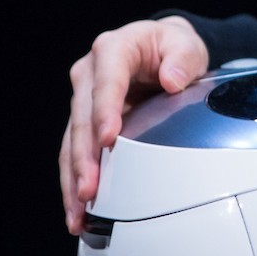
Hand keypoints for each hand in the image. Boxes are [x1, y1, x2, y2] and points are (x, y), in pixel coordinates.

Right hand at [59, 15, 209, 234]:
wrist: (159, 47)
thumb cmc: (170, 46)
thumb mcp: (184, 44)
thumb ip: (182, 58)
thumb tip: (172, 79)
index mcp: (112, 49)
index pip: (106, 82)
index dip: (105, 111)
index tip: (108, 138)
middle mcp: (90, 74)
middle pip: (82, 119)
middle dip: (84, 157)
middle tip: (89, 190)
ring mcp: (83, 99)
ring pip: (72, 142)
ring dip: (74, 178)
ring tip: (77, 212)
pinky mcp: (85, 122)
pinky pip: (75, 153)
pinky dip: (75, 180)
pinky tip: (77, 209)